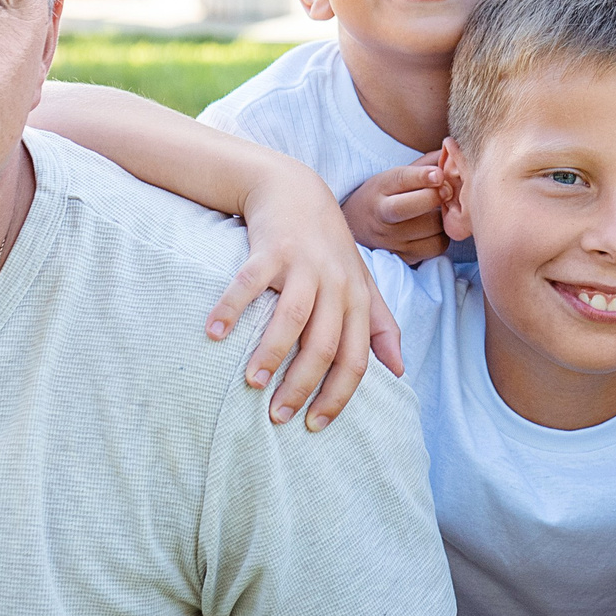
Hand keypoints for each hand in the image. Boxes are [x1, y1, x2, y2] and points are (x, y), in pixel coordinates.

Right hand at [209, 168, 405, 431]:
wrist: (296, 189)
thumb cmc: (329, 246)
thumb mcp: (362, 282)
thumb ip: (380, 325)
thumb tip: (400, 369)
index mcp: (358, 299)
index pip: (355, 358)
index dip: (338, 395)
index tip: (315, 425)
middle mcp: (335, 284)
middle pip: (323, 345)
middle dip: (301, 386)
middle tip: (278, 416)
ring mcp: (303, 265)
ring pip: (291, 319)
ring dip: (271, 354)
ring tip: (251, 383)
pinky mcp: (270, 248)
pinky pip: (249, 283)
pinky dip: (231, 308)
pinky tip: (214, 333)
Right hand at [341, 153, 451, 260]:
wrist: (357, 227)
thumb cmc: (384, 196)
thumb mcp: (394, 176)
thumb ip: (424, 165)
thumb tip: (453, 152)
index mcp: (379, 188)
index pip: (399, 180)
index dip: (422, 176)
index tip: (439, 174)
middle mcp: (382, 215)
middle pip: (411, 207)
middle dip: (434, 197)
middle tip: (446, 191)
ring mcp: (391, 239)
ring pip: (430, 229)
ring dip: (442, 218)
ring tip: (439, 211)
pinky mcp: (403, 257)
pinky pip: (436, 247)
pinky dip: (442, 237)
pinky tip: (435, 229)